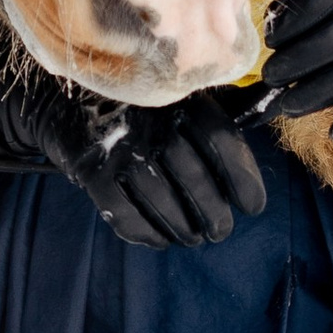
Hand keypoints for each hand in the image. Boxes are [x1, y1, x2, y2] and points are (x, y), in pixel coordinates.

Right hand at [65, 93, 266, 249]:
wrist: (62, 97)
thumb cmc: (135, 102)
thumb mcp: (175, 93)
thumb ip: (215, 109)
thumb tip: (270, 112)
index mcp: (180, 99)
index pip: (223, 142)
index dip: (244, 180)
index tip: (253, 207)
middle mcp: (153, 121)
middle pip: (196, 179)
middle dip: (214, 214)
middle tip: (220, 231)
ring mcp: (121, 147)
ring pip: (162, 200)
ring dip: (183, 228)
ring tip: (193, 237)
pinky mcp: (92, 171)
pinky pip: (125, 213)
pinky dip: (146, 233)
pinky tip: (159, 239)